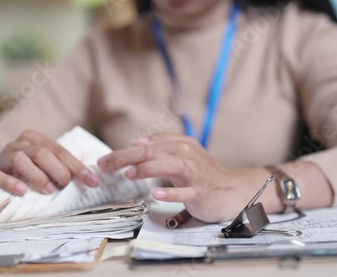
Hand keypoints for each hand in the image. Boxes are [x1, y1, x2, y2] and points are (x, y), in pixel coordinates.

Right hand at [0, 130, 98, 195]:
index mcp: (35, 139)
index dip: (77, 167)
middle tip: (67, 185)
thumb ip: (60, 166)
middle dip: (59, 170)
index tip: (93, 181)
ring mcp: (2, 157)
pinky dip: (11, 183)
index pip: (60, 151)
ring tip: (49, 190)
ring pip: (19, 160)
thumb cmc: (24, 169)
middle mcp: (19, 145)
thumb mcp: (42, 163)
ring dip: (37, 176)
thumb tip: (89, 178)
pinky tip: (23, 191)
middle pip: (41, 153)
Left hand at [97, 134, 273, 221]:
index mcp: (181, 145)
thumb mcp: (184, 155)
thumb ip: (162, 146)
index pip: (147, 145)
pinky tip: (157, 195)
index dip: (123, 152)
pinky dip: (171, 192)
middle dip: (126, 157)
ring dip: (148, 169)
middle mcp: (187, 156)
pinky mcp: (201, 192)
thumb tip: (138, 141)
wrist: (232, 190)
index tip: (103, 161)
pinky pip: (185, 192)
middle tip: (105, 165)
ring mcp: (195, 174)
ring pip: (170, 166)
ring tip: (129, 175)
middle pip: (153, 152)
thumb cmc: (204, 173)